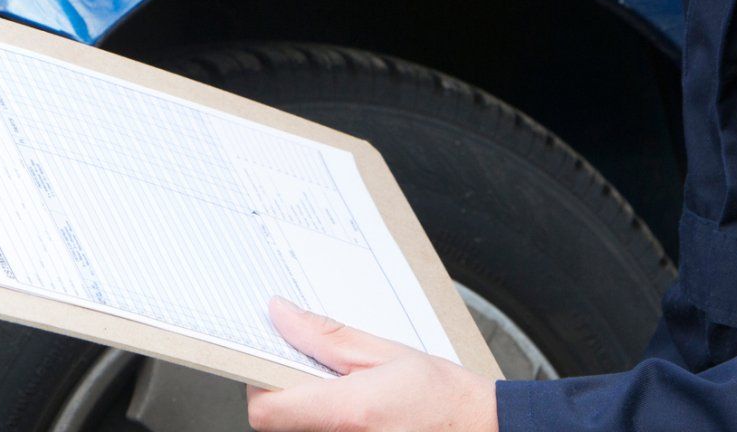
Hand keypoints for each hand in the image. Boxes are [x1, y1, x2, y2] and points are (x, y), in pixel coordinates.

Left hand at [246, 297, 497, 431]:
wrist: (477, 429)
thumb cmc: (441, 396)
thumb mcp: (384, 351)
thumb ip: (326, 336)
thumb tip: (282, 316)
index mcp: (347, 412)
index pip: (266, 409)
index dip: (259, 381)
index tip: (272, 360)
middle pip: (277, 421)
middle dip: (288, 390)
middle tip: (318, 372)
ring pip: (296, 430)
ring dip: (307, 407)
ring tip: (345, 392)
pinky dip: (324, 421)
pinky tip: (354, 411)